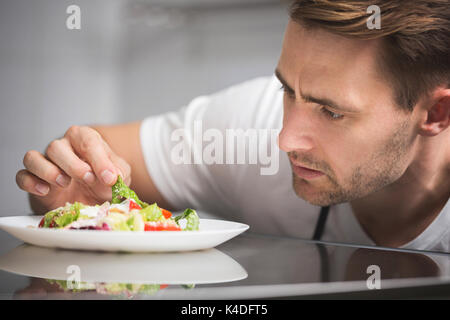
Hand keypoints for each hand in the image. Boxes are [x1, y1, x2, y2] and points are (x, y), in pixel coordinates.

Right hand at [16, 125, 130, 211]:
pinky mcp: (34, 179)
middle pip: (57, 147)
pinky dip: (31, 183)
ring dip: (48, 171)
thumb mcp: (119, 175)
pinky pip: (22, 176)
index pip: (88, 140)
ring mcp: (45, 162)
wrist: (91, 201)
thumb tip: (114, 176)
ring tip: (65, 183)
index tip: (110, 178)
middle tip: (88, 179)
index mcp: (84, 139)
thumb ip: (119, 172)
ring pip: (33, 157)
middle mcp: (62, 147)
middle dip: (74, 165)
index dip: (99, 159)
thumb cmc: (103, 182)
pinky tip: (45, 191)